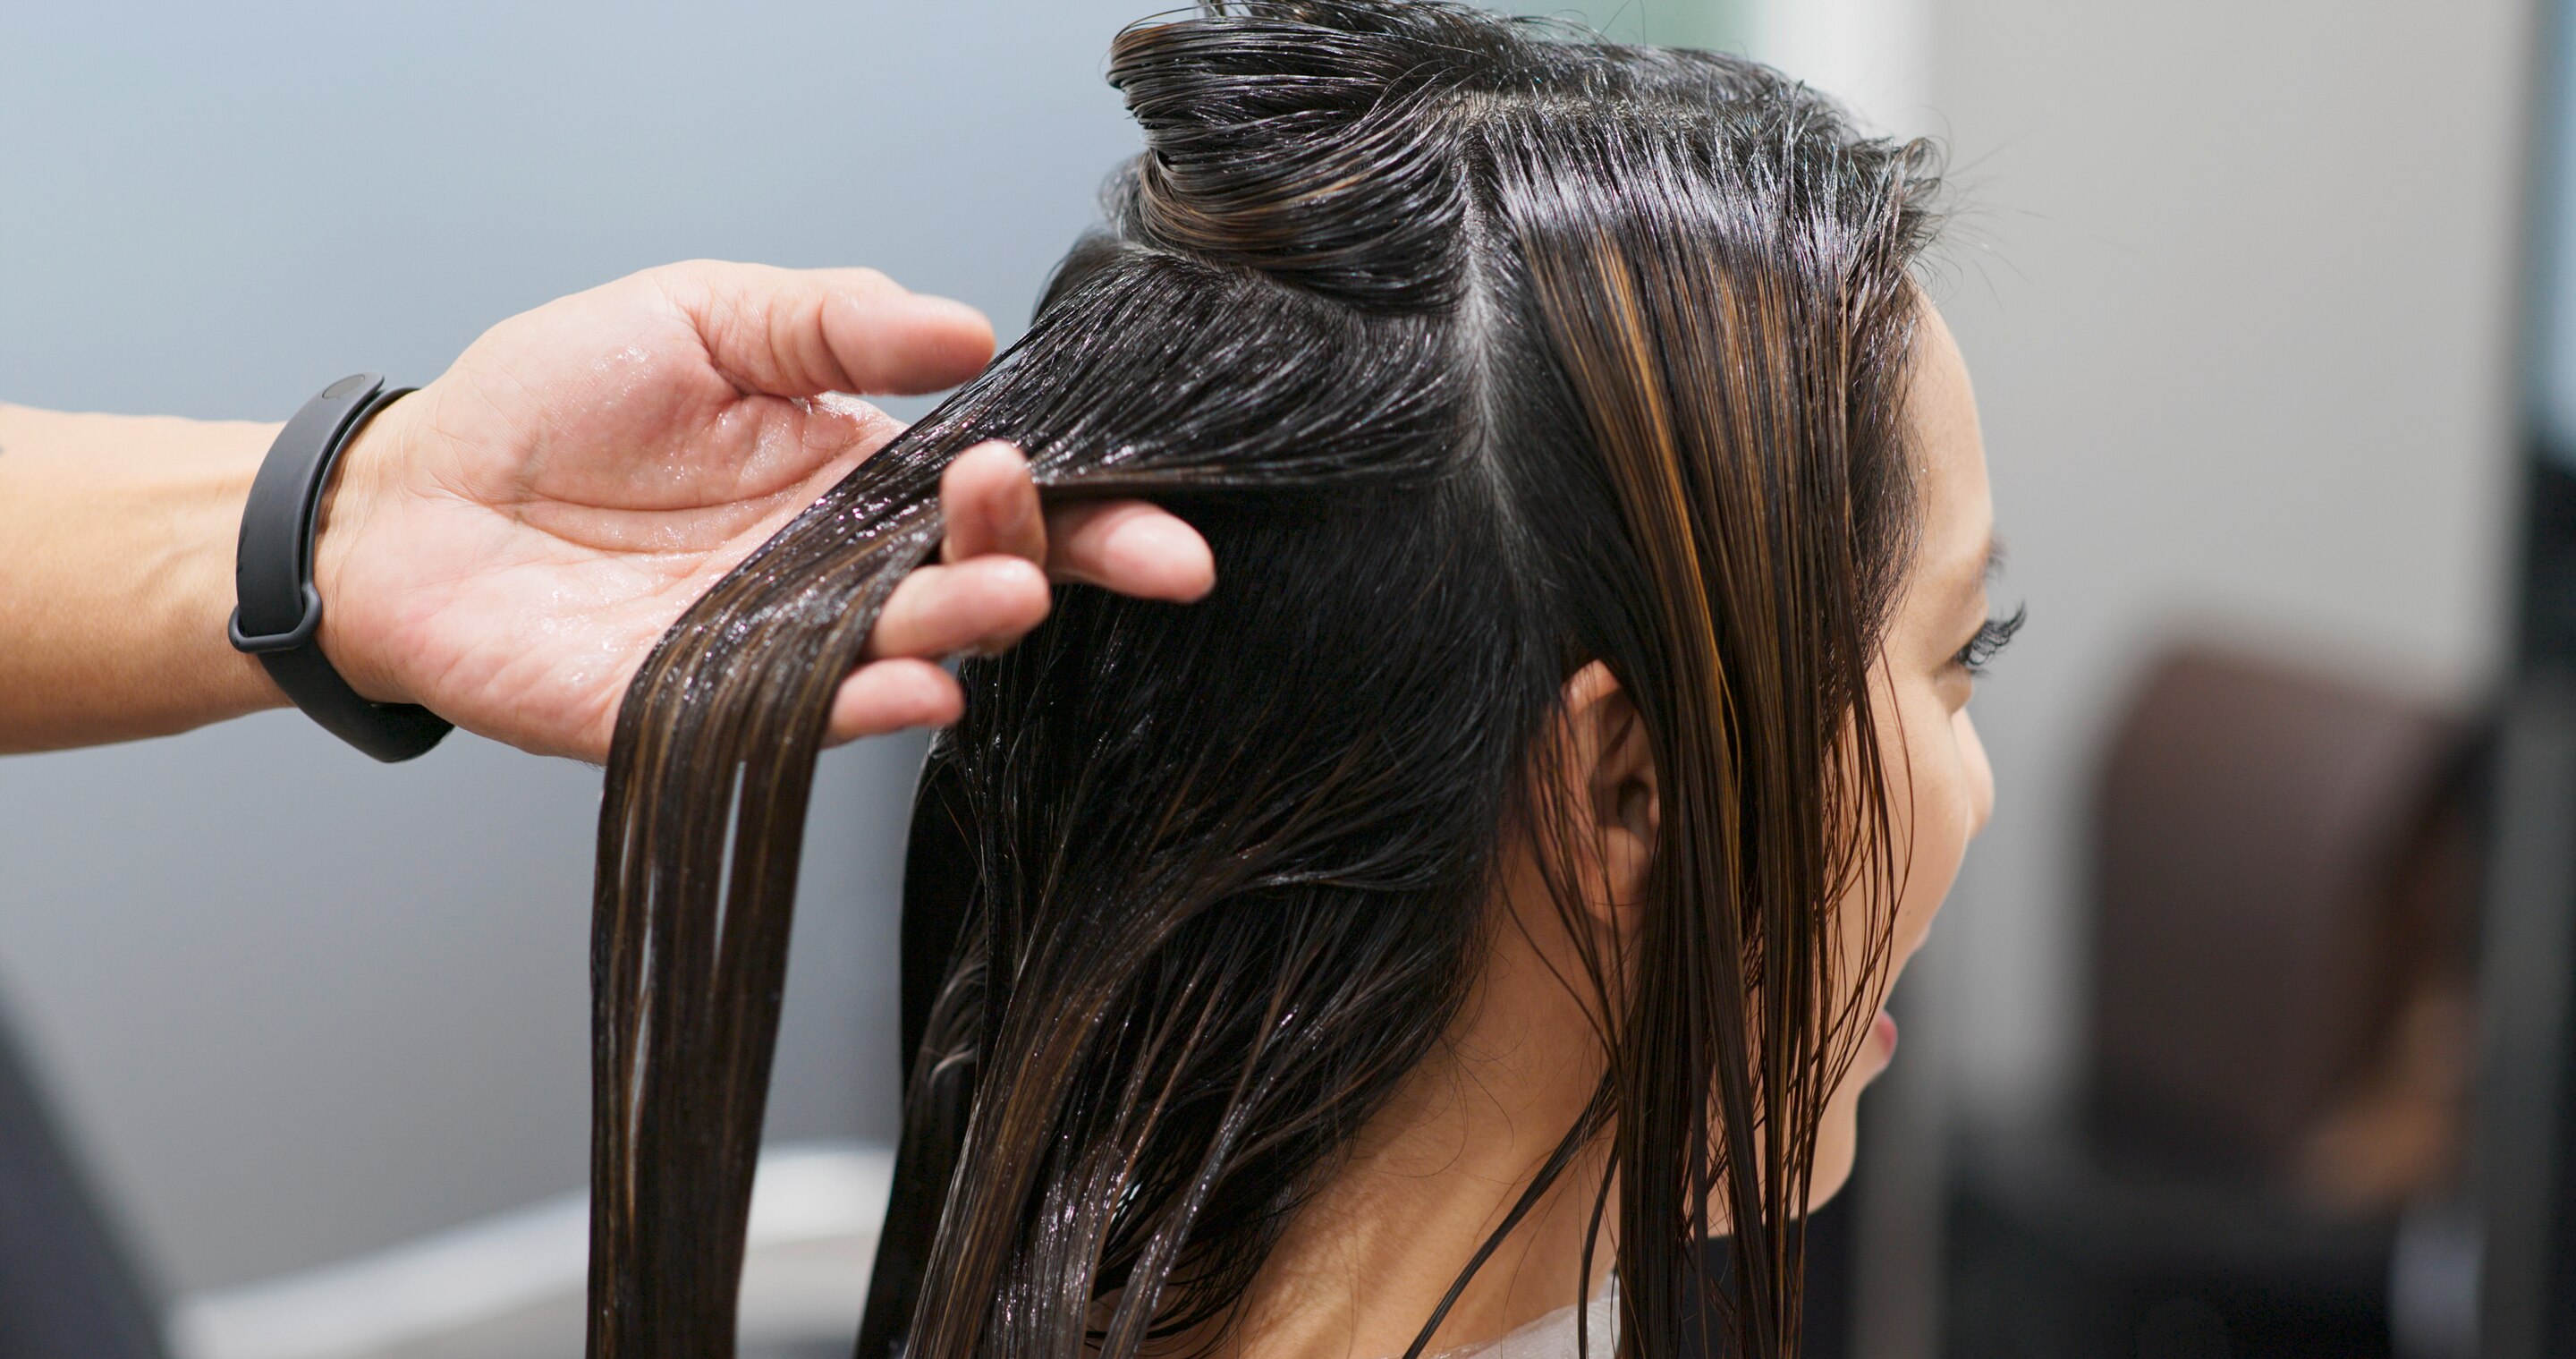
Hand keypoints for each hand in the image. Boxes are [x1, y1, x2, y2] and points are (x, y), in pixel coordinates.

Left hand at [310, 261, 1212, 761]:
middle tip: (1035, 511)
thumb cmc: (549, 401)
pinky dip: (864, 708)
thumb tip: (970, 332)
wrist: (406, 500)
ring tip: (1004, 593)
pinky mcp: (698, 714)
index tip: (1168, 523)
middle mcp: (833, 575)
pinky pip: (797, 721)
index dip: (1094, 515)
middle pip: (972, 583)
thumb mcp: (706, 315)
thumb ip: (835, 321)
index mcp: (853, 479)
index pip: (993, 503)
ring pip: (902, 652)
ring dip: (963, 629)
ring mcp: (774, 652)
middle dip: (1041, 561)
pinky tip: (919, 687)